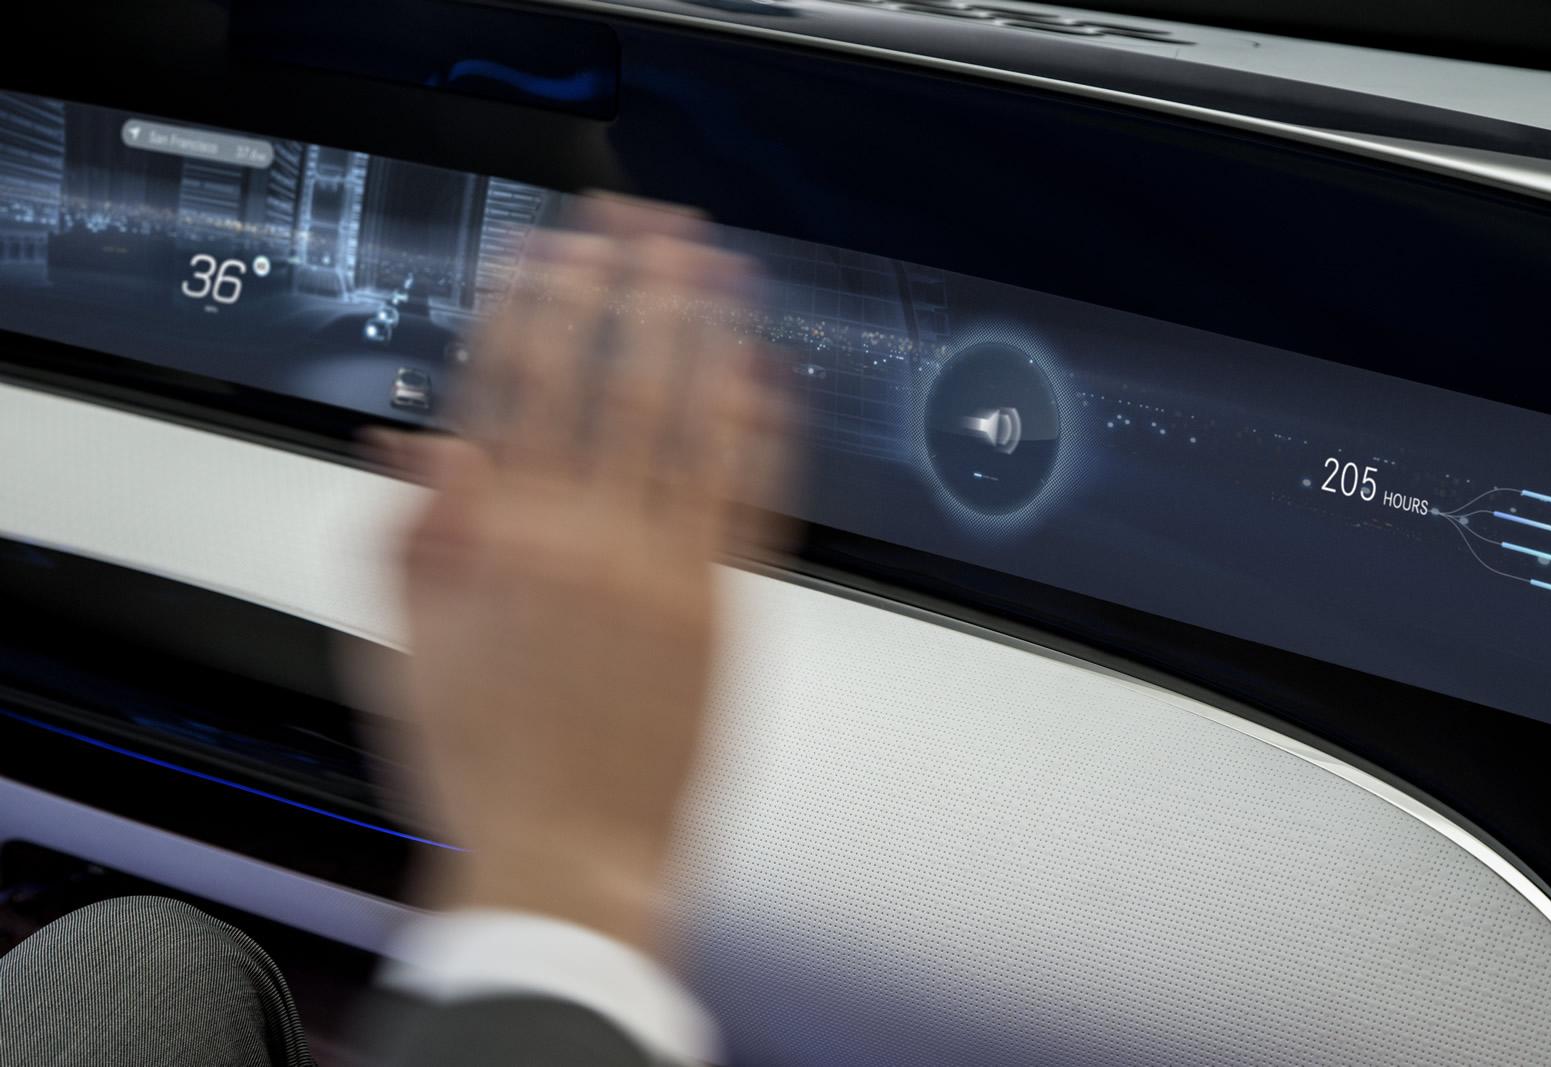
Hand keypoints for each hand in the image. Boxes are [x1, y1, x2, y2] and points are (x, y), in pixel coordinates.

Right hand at [369, 200, 785, 952]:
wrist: (566, 864)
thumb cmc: (484, 772)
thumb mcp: (404, 654)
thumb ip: (410, 540)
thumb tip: (421, 444)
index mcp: (503, 542)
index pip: (517, 389)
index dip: (536, 306)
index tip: (548, 250)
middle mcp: (587, 539)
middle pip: (608, 379)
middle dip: (625, 287)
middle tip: (639, 218)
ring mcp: (665, 569)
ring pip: (687, 421)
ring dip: (700, 330)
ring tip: (711, 260)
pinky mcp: (723, 608)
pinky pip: (750, 500)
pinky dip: (760, 430)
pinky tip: (766, 372)